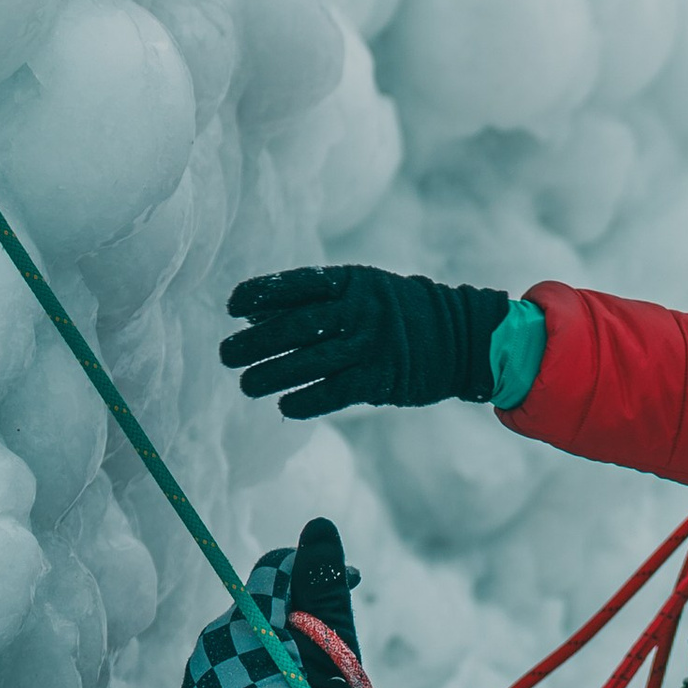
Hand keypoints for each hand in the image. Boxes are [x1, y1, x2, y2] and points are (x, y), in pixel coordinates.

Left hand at [180, 519, 370, 687]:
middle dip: (296, 617)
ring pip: (246, 644)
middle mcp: (214, 639)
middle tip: (331, 648)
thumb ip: (323, 580)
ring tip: (307, 684)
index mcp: (246, 617)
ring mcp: (200, 675)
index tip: (354, 583)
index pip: (277, 568)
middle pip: (261, 609)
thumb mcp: (331, 642)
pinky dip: (255, 678)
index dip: (318, 570)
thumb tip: (318, 524)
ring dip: (275, 650)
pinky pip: (229, 676)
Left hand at [220, 267, 511, 418]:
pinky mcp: (385, 377)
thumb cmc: (398, 313)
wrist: (462, 337)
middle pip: (297, 326)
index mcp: (353, 281)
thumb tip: (254, 316)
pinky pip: (337, 391)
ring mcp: (374, 344)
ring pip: (311, 362)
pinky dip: (307, 400)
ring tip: (245, 385)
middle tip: (225, 355)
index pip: (297, 284)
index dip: (260, 294)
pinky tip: (284, 406)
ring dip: (272, 375)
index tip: (231, 308)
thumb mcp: (363, 292)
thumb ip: (315, 301)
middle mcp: (362, 309)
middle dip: (255, 342)